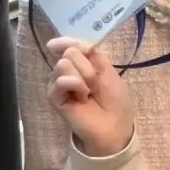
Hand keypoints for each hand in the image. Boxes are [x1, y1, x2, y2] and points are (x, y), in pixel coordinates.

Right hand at [46, 38, 134, 157]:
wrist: (115, 127)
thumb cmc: (116, 101)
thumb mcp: (109, 71)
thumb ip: (90, 55)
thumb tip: (62, 44)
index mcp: (81, 64)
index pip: (69, 45)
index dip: (72, 42)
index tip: (87, 51)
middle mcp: (67, 71)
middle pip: (69, 53)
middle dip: (87, 67)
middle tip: (95, 84)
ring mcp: (58, 84)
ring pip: (63, 65)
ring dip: (83, 78)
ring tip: (89, 93)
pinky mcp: (53, 97)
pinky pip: (61, 81)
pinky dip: (76, 86)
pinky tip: (82, 99)